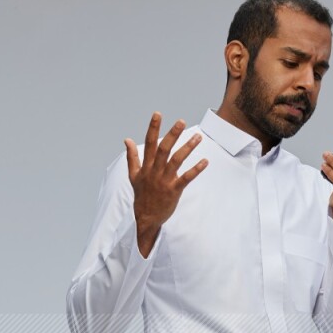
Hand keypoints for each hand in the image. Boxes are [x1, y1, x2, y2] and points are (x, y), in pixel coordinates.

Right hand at [125, 112, 207, 254]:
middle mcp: (154, 171)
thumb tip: (127, 140)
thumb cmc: (142, 195)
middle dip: (172, 134)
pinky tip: (205, 162)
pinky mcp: (174, 191)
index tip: (158, 114)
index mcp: (146, 166)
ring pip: (176, 161)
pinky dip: (196, 170)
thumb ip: (132, 156)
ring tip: (198, 137)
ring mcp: (164, 181)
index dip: (153, 128)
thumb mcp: (133, 175)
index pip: (149, 143)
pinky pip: (186, 178)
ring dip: (187, 148)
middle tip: (181, 121)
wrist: (146, 217)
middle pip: (163, 149)